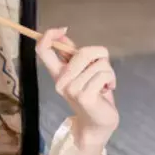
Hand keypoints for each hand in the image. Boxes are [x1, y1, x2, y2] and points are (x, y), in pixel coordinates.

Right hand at [37, 28, 118, 151]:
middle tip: (102, 68)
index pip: (43, 50)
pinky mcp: (85, 96)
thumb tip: (62, 33)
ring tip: (105, 83)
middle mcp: (61, 81)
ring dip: (108, 71)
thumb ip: (72, 54)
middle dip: (100, 55)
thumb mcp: (81, 72)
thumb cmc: (92, 95)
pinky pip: (104, 74)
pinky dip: (111, 79)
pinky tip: (108, 89)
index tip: (62, 30)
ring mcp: (72, 89)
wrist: (97, 124)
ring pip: (99, 63)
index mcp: (58, 74)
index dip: (49, 35)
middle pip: (82, 52)